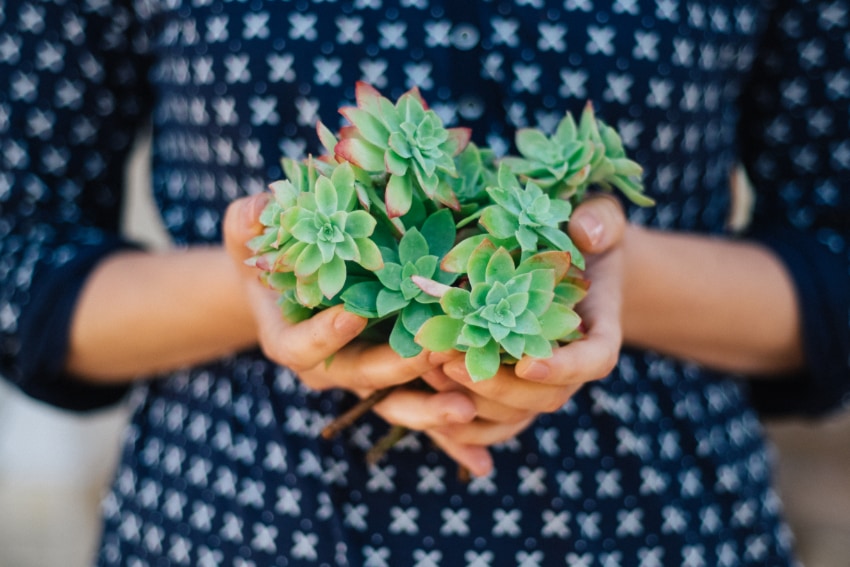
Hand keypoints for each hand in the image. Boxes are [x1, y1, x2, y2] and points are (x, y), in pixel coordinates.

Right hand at [222, 194, 484, 463]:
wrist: (292, 281)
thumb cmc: (267, 252)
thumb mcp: (246, 232)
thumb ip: (248, 221)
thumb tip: (262, 206)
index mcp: (289, 338)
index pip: (302, 347)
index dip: (325, 335)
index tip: (353, 313)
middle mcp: (327, 366)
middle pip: (359, 378)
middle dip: (395, 368)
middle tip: (434, 350)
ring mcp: (363, 377)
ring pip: (395, 403)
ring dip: (429, 411)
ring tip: (466, 409)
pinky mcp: (392, 382)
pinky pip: (419, 413)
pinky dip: (449, 438)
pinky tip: (483, 464)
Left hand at [419, 195, 627, 470]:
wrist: (573, 269)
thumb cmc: (584, 239)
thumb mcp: (599, 220)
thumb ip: (599, 222)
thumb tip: (585, 233)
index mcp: (600, 332)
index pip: (593, 360)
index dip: (563, 367)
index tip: (526, 361)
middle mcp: (571, 368)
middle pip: (545, 396)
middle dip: (498, 385)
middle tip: (451, 361)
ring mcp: (540, 385)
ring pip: (513, 413)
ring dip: (472, 400)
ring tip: (429, 369)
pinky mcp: (511, 390)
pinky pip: (491, 421)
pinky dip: (461, 422)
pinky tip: (425, 400)